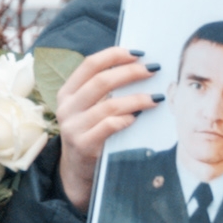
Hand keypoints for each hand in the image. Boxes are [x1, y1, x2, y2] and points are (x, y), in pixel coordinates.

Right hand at [52, 44, 153, 207]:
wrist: (78, 169)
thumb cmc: (91, 132)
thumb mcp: (90, 108)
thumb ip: (105, 91)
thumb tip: (138, 65)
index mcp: (67, 93)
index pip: (89, 65)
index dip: (114, 55)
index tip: (138, 53)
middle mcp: (67, 107)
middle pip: (101, 81)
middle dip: (131, 73)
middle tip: (154, 70)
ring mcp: (73, 127)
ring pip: (109, 105)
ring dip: (137, 98)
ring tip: (156, 97)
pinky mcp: (84, 145)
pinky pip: (109, 126)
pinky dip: (127, 119)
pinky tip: (139, 117)